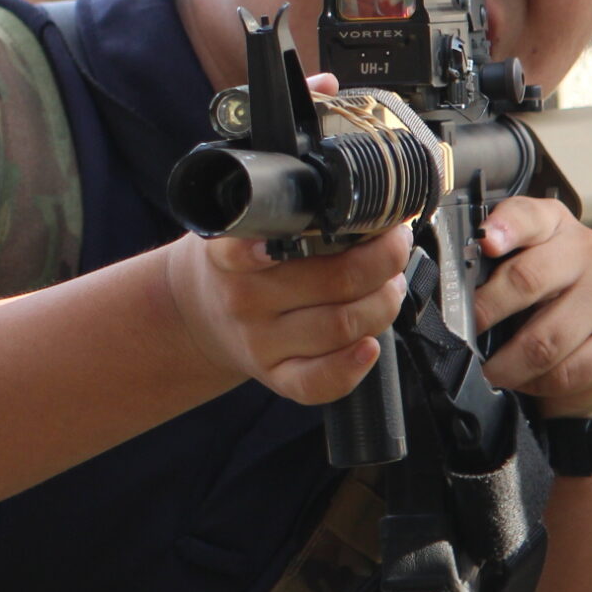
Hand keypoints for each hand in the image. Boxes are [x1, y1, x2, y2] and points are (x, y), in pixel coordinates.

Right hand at [161, 223, 411, 406]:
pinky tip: (370, 346)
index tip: (333, 224)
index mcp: (230, 254)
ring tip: (389, 285)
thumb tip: (368, 209)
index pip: (250, 247)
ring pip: (341, 326)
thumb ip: (287, 217)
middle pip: (334, 281)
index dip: (294, 237)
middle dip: (383, 260)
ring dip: (383, 304)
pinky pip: (317, 383)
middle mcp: (243, 299)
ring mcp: (259, 342)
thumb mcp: (242, 227)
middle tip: (393, 245)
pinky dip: (352, 367)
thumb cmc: (239, 263)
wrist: (197, 313)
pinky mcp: (275, 376)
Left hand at [472, 196, 591, 420]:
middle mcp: (587, 250)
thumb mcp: (509, 269)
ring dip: (507, 364)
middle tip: (462, 334)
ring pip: (546, 339)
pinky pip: (568, 371)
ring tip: (489, 371)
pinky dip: (537, 382)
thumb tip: (446, 293)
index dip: (504, 227)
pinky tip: (526, 379)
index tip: (485, 242)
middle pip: (529, 279)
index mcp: (552, 223)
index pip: (527, 216)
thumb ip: (484, 267)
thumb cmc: (538, 299)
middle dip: (486, 312)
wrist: (589, 338)